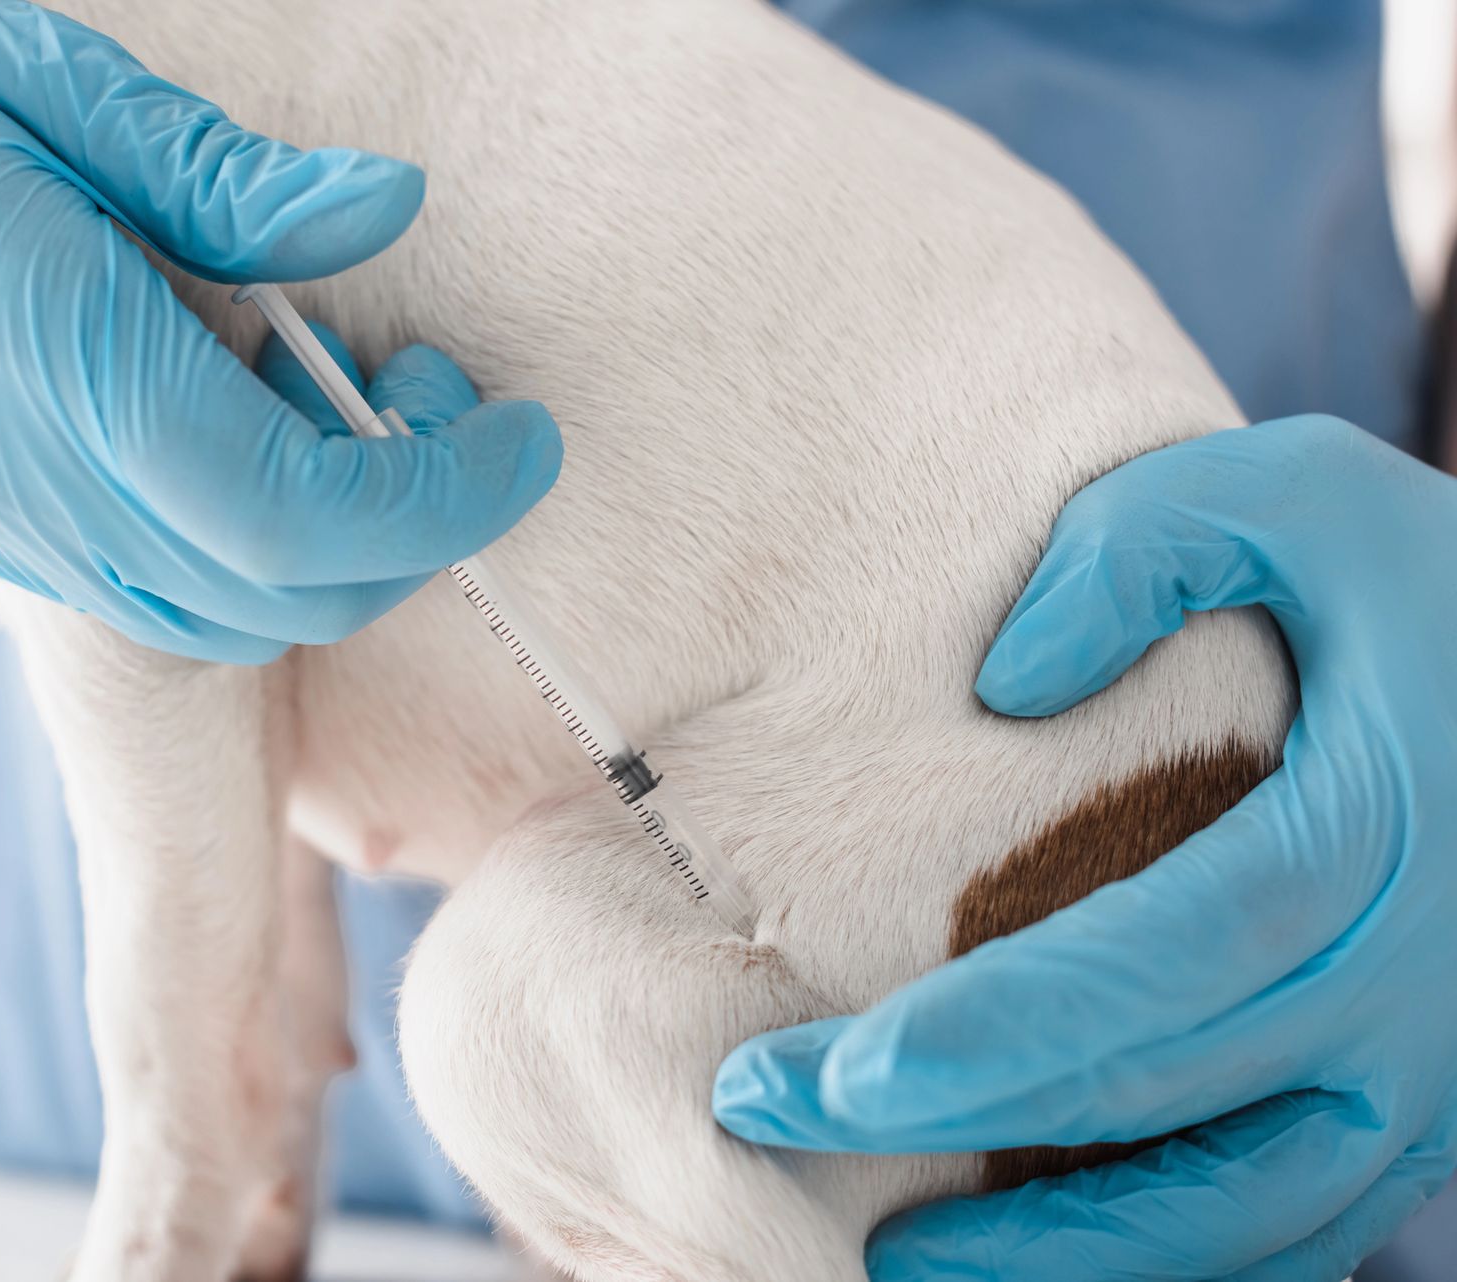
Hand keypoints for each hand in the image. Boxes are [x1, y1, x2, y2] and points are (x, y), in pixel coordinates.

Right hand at [0, 0, 558, 658]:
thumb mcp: (40, 76)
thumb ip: (222, 174)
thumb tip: (387, 205)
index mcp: (63, 371)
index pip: (305, 516)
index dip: (445, 498)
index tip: (524, 435)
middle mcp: (45, 491)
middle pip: (292, 598)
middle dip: (416, 528)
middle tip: (456, 403)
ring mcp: (20, 533)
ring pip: (238, 620)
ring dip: (342, 547)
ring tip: (364, 405)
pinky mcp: (7, 538)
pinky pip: (175, 601)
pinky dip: (263, 554)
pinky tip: (261, 433)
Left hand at [714, 416, 1456, 1279]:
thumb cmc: (1425, 582)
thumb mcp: (1297, 497)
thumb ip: (1143, 553)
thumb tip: (1004, 686)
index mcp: (1370, 840)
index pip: (1143, 971)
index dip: (973, 1039)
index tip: (811, 1074)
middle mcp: (1409, 994)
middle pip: (1151, 1103)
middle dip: (945, 1137)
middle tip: (768, 1126)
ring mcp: (1431, 1080)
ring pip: (1236, 1219)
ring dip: (1059, 1261)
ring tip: (883, 1267)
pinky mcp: (1425, 1116)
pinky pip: (1293, 1226)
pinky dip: (1168, 1262)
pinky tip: (1040, 1259)